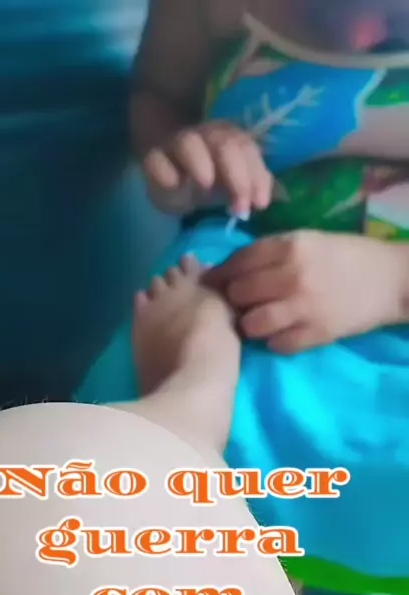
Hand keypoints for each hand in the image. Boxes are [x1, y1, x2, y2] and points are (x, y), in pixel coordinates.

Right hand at [143, 120, 271, 215]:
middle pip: (224, 145)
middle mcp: (205, 137)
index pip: (247, 149)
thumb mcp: (236, 184)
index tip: (260, 205)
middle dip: (236, 177)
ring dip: (201, 164)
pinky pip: (156, 161)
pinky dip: (165, 172)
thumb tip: (263, 199)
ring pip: (188, 144)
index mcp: (230, 139)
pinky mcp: (153, 161)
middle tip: (238, 208)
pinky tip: (174, 186)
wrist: (170, 174)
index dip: (256, 176)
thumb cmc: (211, 180)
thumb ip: (254, 185)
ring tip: (206, 186)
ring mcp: (177, 146)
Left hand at [205, 230, 406, 353]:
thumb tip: (230, 267)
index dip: (221, 273)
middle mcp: (291, 276)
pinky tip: (281, 333)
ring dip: (250, 324)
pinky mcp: (315, 334)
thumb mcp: (308, 240)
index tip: (212, 282)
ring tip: (258, 321)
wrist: (392, 280)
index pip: (238, 261)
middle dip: (235, 299)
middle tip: (240, 303)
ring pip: (252, 324)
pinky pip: (276, 344)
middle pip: (239, 293)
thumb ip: (272, 252)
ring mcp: (303, 307)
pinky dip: (273, 341)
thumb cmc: (347, 256)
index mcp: (290, 246)